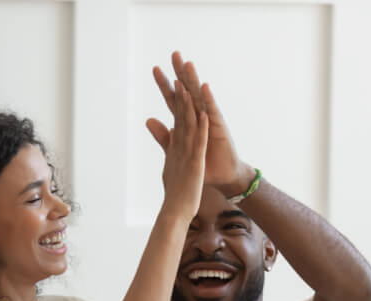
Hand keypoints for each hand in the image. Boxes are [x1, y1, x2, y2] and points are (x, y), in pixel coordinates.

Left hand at [146, 51, 254, 196]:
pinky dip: (208, 99)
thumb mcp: (178, 149)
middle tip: (174, 54)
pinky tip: (204, 87)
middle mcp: (199, 116)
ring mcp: (210, 120)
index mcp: (188, 121)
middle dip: (180, 73)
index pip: (174, 99)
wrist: (222, 177)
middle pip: (187, 91)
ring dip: (194, 81)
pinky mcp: (219, 128)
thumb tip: (148, 120)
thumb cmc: (204, 163)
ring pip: (200, 97)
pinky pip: (213, 111)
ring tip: (188, 64)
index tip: (155, 69)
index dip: (165, 85)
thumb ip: (164, 135)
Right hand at [157, 80, 208, 223]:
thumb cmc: (174, 193)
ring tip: (188, 86)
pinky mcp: (195, 163)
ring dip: (188, 106)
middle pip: (179, 116)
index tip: (176, 82)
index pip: (175, 118)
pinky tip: (204, 114)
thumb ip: (165, 148)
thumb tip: (158, 137)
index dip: (175, 100)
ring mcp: (186, 154)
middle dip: (179, 94)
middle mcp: (179, 146)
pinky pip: (199, 143)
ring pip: (188, 125)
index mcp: (175, 147)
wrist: (176, 212)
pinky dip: (201, 128)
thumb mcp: (169, 167)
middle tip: (176, 74)